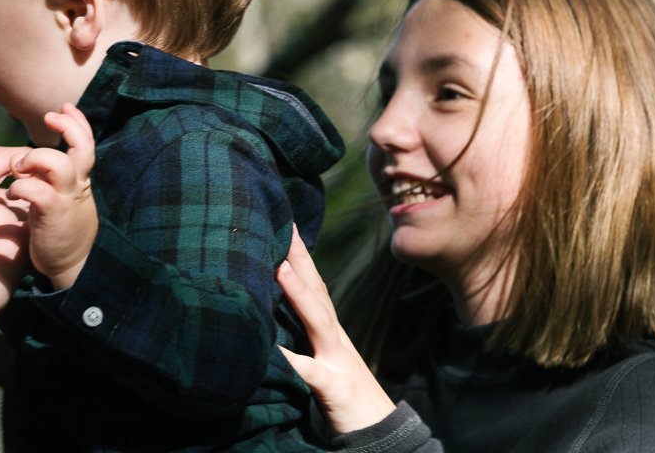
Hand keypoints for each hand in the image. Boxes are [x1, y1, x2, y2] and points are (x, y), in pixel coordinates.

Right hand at [0, 146, 30, 367]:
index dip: (15, 161)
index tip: (25, 172)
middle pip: (18, 189)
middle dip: (21, 210)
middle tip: (11, 236)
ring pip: (28, 216)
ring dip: (22, 236)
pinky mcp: (20, 240)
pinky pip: (35, 238)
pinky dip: (27, 254)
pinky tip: (7, 274)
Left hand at [7, 103, 97, 289]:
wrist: (69, 268)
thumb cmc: (57, 233)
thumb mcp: (55, 198)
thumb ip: (44, 179)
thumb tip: (19, 159)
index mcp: (78, 180)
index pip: (84, 142)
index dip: (76, 122)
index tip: (64, 108)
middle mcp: (77, 186)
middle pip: (82, 146)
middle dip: (68, 127)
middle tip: (49, 117)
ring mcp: (67, 200)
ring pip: (58, 163)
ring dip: (35, 157)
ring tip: (19, 167)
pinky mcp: (53, 215)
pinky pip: (38, 191)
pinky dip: (20, 186)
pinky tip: (10, 195)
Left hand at [277, 225, 396, 434]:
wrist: (381, 434)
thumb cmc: (347, 399)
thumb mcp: (325, 363)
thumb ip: (306, 341)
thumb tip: (274, 322)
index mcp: (330, 333)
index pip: (313, 285)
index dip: (299, 255)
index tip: (284, 224)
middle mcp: (335, 340)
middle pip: (317, 290)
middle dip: (299, 257)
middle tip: (283, 224)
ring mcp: (338, 362)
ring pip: (318, 321)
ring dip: (300, 294)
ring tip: (279, 267)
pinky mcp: (334, 389)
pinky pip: (311, 373)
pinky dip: (293, 360)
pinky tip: (273, 351)